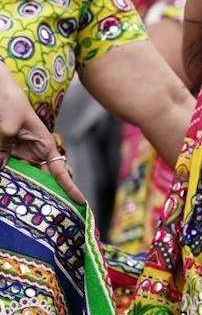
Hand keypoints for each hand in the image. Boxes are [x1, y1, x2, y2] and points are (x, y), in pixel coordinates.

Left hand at [0, 79, 83, 200]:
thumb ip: (2, 148)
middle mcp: (33, 152)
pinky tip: (6, 188)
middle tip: (42, 211)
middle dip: (43, 193)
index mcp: (44, 144)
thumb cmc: (9, 103)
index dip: (69, 186)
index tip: (80, 201)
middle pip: (41, 177)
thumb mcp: (6, 127)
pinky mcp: (5, 152)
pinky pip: (9, 169)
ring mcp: (18, 153)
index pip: (59, 169)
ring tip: (20, 203)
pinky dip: (8, 178)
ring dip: (20, 187)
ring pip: (22, 176)